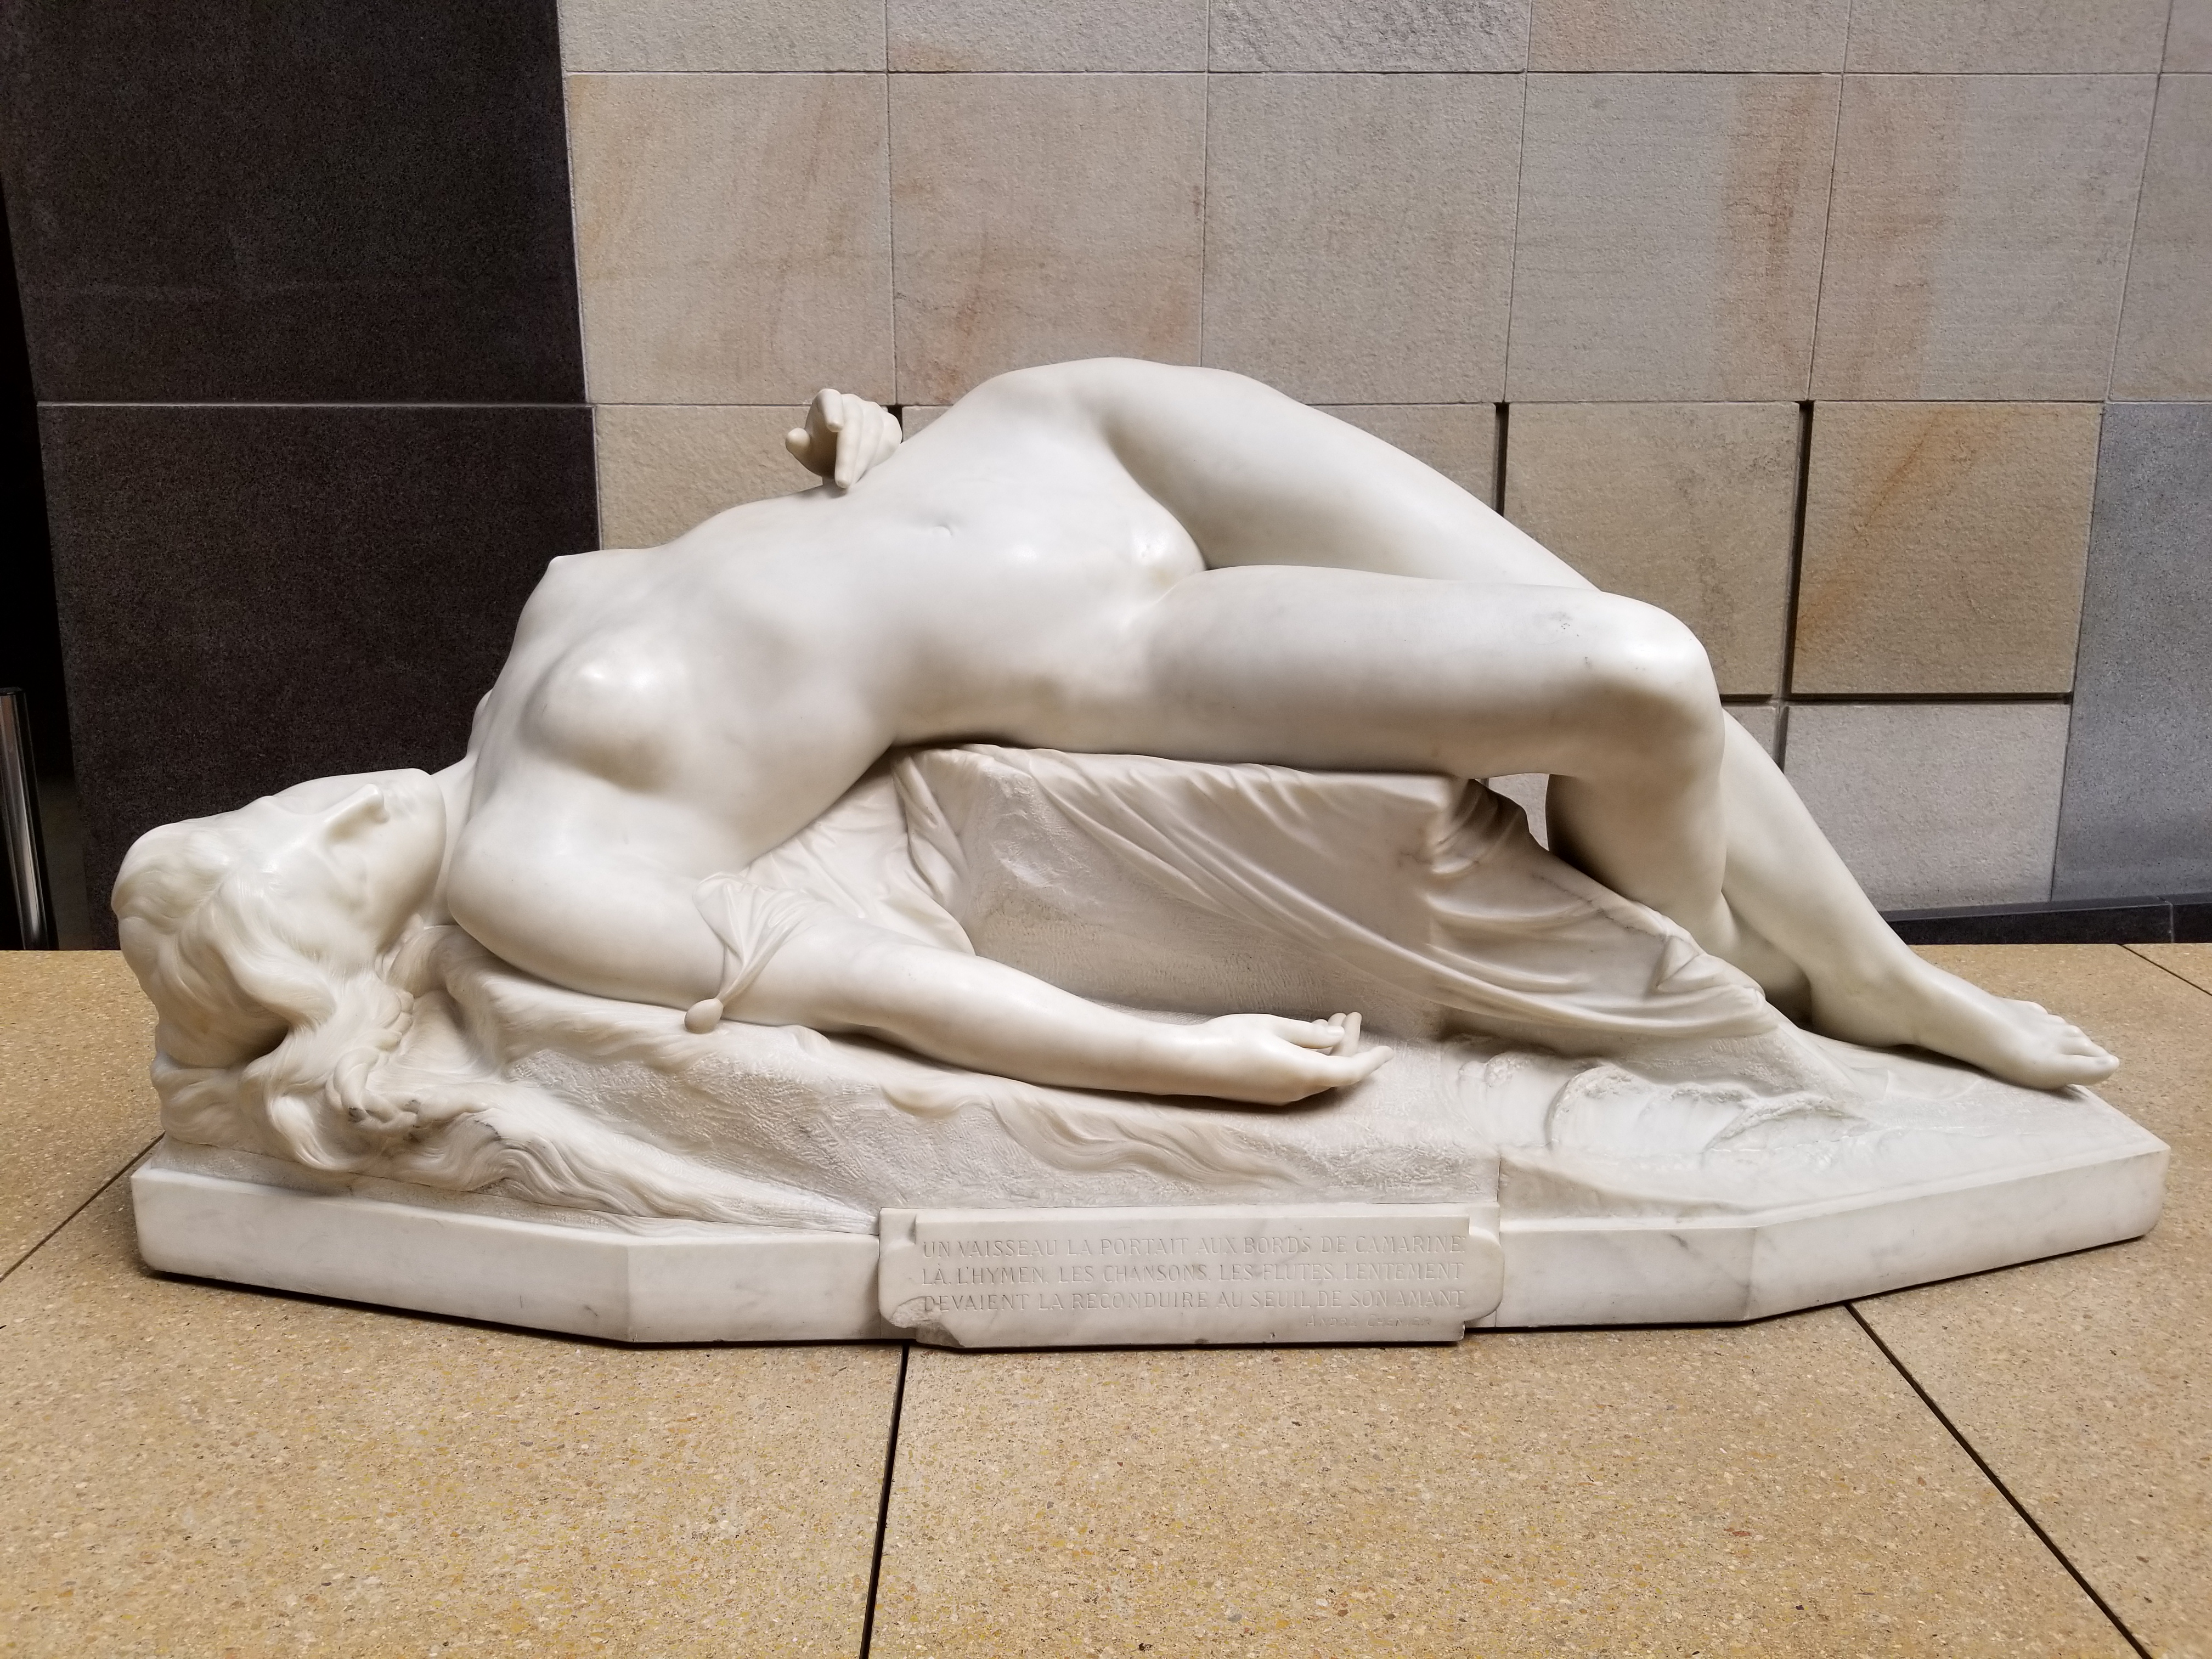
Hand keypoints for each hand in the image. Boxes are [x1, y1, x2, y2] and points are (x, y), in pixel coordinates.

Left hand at [785, 389, 900, 489]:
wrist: (846, 460)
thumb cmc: (822, 453)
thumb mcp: (808, 452)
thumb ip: (799, 444)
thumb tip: (792, 438)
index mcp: (828, 400)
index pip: (831, 400)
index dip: (833, 412)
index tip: (835, 427)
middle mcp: (852, 402)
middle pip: (854, 423)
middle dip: (849, 455)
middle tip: (843, 483)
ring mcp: (874, 411)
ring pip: (873, 434)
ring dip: (863, 462)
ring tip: (853, 485)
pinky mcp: (890, 425)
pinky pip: (889, 441)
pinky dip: (880, 460)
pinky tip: (870, 477)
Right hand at [1172, 1012, 1391, 1105]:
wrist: (1190, 1064)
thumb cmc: (1232, 1038)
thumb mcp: (1275, 1027)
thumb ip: (1310, 1034)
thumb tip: (1335, 1036)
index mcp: (1306, 1073)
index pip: (1351, 1071)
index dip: (1372, 1061)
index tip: (1389, 1050)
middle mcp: (1298, 1090)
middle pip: (1335, 1070)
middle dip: (1347, 1043)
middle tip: (1349, 1015)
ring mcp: (1281, 1096)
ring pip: (1318, 1073)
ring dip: (1327, 1049)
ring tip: (1328, 1020)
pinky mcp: (1267, 1094)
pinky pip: (1301, 1077)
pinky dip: (1311, 1057)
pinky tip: (1305, 1038)